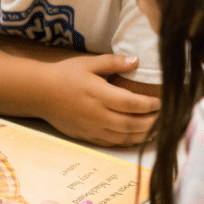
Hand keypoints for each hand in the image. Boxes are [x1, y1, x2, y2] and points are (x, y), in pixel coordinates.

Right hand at [40, 54, 159, 145]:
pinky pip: (112, 143)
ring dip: (143, 135)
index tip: (161, 101)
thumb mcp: (87, 63)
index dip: (151, 104)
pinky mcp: (86, 136)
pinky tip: (134, 136)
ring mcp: (92, 128)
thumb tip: (136, 60)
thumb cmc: (63, 75)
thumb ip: (113, 62)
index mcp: (99, 94)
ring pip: (125, 137)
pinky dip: (127, 141)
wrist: (39, 93)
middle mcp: (97, 114)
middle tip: (164, 117)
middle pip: (133, 124)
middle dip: (152, 122)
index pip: (133, 104)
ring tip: (155, 128)